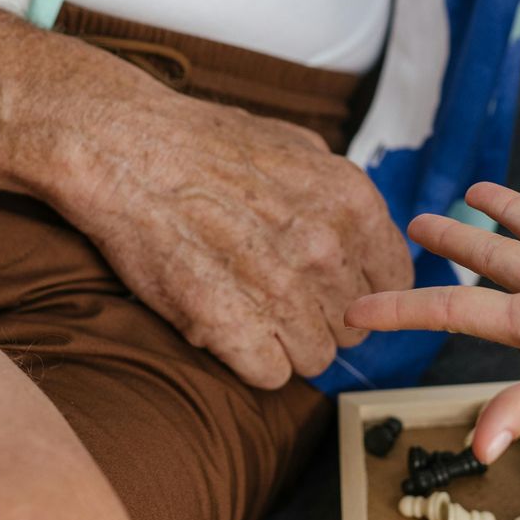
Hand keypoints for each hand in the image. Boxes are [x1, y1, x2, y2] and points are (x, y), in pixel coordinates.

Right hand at [53, 87, 412, 389]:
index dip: (361, 288)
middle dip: (321, 316)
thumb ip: (339, 192)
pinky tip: (228, 328)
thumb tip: (363, 227)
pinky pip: (271, 375)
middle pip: (355, 325)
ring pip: (315, 358)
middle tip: (278, 296)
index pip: (394, 280)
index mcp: (352, 202)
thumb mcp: (296, 145)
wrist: (124, 150)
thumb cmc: (202, 143)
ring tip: (249, 310)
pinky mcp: (231, 326)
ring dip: (285, 343)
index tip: (331, 287)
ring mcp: (280, 291)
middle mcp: (326, 249)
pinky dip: (250, 361)